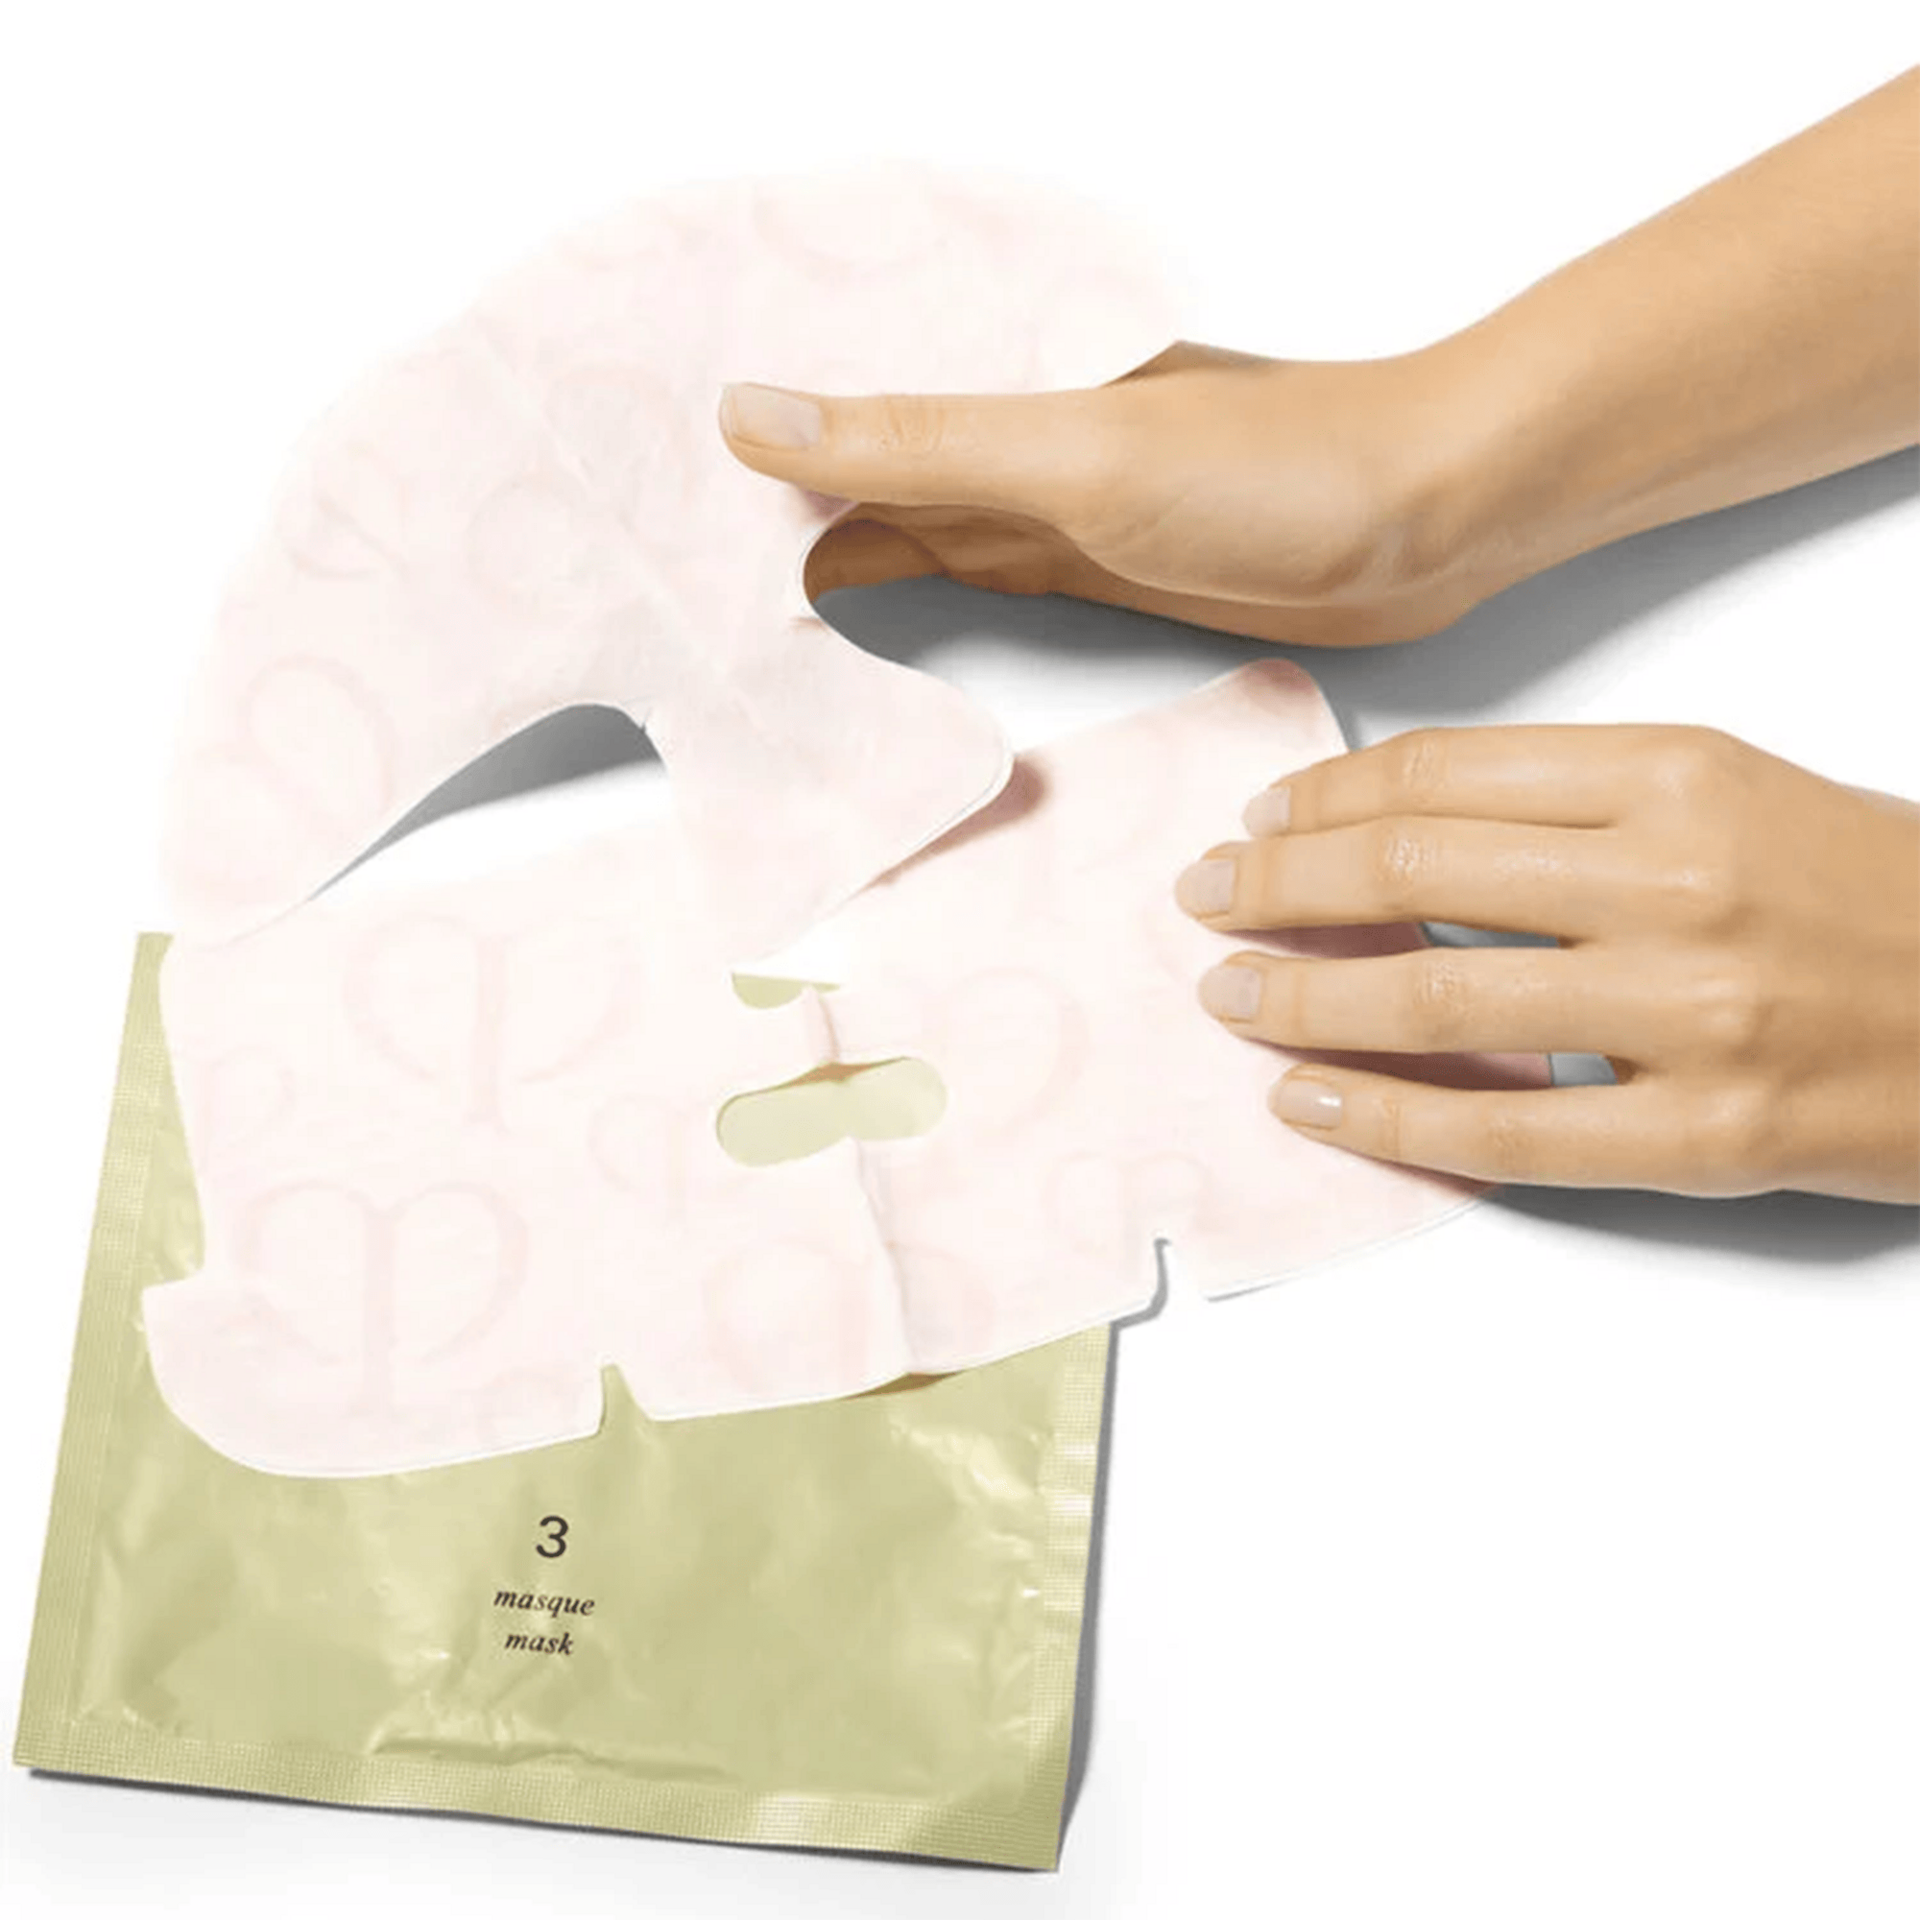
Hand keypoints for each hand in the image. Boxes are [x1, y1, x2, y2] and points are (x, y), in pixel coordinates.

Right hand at [721, 76, 1916, 651]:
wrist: (1430, 523)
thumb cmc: (1278, 469)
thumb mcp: (1079, 451)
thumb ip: (923, 439)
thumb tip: (751, 413)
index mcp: (993, 385)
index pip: (828, 402)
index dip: (732, 431)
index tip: (621, 461)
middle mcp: (1007, 439)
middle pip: (848, 465)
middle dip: (752, 497)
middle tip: (637, 545)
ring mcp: (1045, 509)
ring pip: (897, 527)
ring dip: (813, 552)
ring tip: (708, 593)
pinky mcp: (1089, 572)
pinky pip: (964, 580)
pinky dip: (898, 595)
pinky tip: (847, 616)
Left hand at [1174, 726, 1919, 1200]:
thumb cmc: (1872, 897)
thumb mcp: (1737, 796)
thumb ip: (1580, 803)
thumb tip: (1401, 825)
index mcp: (1681, 773)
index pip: (1445, 773)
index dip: (1325, 797)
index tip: (1260, 819)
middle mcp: (1677, 877)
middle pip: (1413, 866)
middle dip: (1280, 883)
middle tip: (1206, 899)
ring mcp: (1692, 1011)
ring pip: (1434, 991)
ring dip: (1301, 992)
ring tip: (1227, 992)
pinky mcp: (1705, 1132)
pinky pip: (1501, 1127)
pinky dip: (1382, 1115)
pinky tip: (1305, 1101)